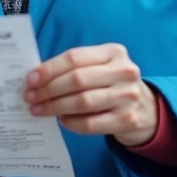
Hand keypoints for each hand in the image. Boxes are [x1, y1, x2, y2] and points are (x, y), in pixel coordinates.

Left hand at [24, 43, 158, 147]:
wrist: (146, 109)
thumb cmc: (111, 84)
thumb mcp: (100, 67)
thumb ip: (74, 68)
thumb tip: (36, 78)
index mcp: (113, 52)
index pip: (74, 58)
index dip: (49, 68)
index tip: (30, 79)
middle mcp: (124, 71)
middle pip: (77, 79)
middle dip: (48, 89)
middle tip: (30, 97)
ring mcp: (128, 96)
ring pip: (83, 102)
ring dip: (55, 107)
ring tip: (39, 110)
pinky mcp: (127, 119)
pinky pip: (91, 123)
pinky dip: (72, 123)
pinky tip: (62, 120)